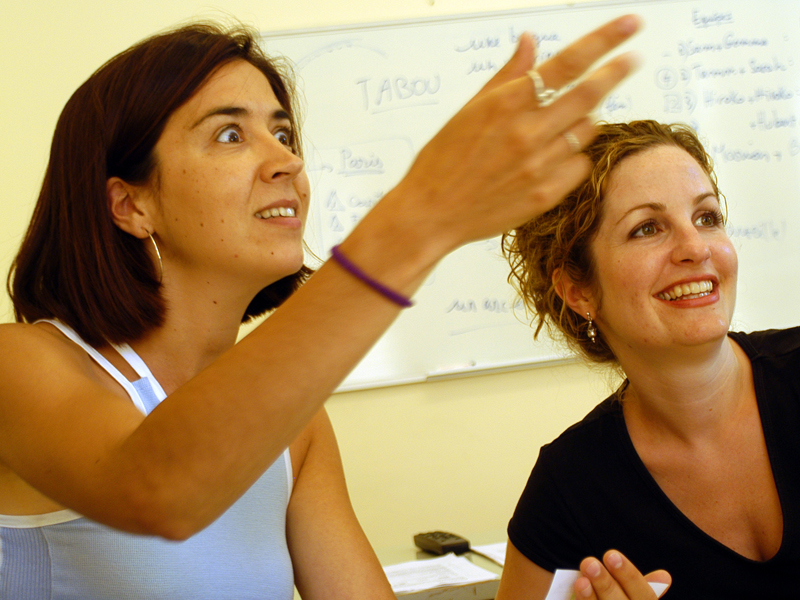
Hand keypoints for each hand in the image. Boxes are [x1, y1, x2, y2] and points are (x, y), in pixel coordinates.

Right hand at [378, 14, 641, 261]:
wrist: (432, 213)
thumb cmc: (443, 160)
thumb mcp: (470, 110)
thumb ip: (507, 75)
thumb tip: (531, 41)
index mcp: (506, 104)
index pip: (567, 63)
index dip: (604, 40)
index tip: (629, 25)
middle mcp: (528, 132)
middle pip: (591, 93)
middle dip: (617, 71)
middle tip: (632, 60)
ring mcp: (540, 165)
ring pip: (587, 130)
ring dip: (586, 119)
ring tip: (565, 123)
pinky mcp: (546, 194)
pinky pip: (580, 165)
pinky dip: (575, 156)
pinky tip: (555, 157)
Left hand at [574, 550, 670, 598]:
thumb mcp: (632, 597)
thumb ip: (638, 587)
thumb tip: (664, 576)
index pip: (644, 594)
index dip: (628, 575)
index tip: (611, 554)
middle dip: (605, 584)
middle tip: (589, 562)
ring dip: (590, 597)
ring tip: (581, 580)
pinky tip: (575, 593)